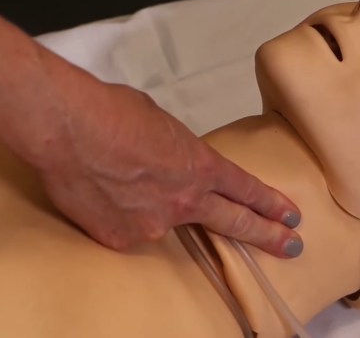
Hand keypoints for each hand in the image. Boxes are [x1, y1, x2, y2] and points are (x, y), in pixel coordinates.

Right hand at [38, 82, 302, 257]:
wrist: (67, 127)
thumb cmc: (113, 113)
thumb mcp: (165, 127)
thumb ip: (181, 155)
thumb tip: (176, 168)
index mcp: (201, 166)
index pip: (247, 190)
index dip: (272, 204)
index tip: (291, 216)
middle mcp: (185, 200)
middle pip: (237, 222)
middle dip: (268, 235)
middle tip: (292, 246)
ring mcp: (155, 224)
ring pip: (166, 222)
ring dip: (154, 206)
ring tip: (127, 180)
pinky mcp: (123, 239)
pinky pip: (131, 230)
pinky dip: (124, 215)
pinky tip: (107, 194)